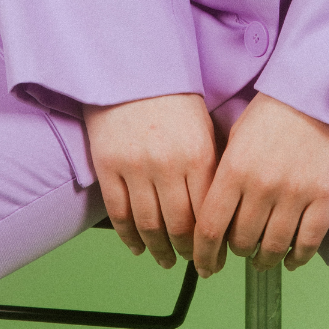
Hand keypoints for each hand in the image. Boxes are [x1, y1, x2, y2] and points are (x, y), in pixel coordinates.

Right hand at [83, 93, 216, 268]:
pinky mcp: (108, 166)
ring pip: (149, 226)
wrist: (131, 65)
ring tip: (166, 260)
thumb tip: (220, 205)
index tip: (216, 255)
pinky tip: (138, 246)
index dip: (213, 242)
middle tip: (193, 262)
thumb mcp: (203, 125)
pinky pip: (119, 214)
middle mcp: (167, 164)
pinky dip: (129, 237)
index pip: (208, 213)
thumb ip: (210, 164)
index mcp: (198, 153)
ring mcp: (135, 167)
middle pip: (179, 227)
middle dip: (188, 252)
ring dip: (159, 251)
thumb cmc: (172, 94)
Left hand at [193, 93, 328, 276]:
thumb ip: (225, 171)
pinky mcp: (324, 197)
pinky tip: (290, 258)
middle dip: (237, 250)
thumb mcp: (239, 132)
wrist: (321, 86)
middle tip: (239, 249)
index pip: (210, 228)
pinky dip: (296, 258)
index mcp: (235, 168)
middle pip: (241, 241)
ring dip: (264, 259)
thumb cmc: (277, 105)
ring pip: (272, 247)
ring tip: (262, 258)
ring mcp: (295, 194)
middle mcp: (263, 186)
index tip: (204, 265)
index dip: (204, 255)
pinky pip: (307, 243)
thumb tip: (215, 209)